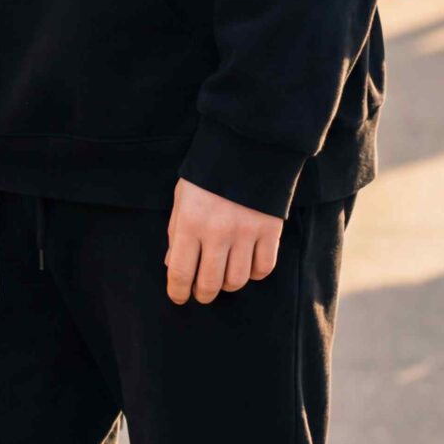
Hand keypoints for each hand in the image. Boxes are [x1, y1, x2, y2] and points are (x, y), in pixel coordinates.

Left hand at [165, 179, 281, 306]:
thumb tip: (172, 265)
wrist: (247, 146)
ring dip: (227, 284)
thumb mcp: (182, 199)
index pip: (180, 272)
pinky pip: (263, 268)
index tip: (179, 297)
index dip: (178, 291)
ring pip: (237, 281)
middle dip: (202, 294)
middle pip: (210, 284)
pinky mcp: (270, 231)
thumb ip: (176, 233)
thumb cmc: (208, 174)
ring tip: (223, 276)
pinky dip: (254, 273)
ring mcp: (246, 233)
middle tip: (201, 292)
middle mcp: (217, 232)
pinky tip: (247, 264)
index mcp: (190, 223)